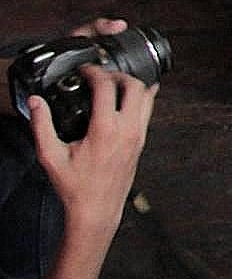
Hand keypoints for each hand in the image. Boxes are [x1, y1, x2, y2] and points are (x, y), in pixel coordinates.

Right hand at [28, 65, 152, 238]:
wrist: (96, 209)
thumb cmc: (75, 186)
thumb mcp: (50, 156)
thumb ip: (41, 125)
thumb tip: (36, 102)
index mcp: (105, 129)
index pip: (107, 87)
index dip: (95, 72)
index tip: (86, 70)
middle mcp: (127, 129)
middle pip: (135, 85)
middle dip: (118, 74)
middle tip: (102, 75)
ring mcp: (138, 135)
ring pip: (148, 97)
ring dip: (133, 85)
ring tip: (114, 84)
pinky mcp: (141, 142)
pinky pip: (148, 112)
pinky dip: (141, 99)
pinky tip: (126, 100)